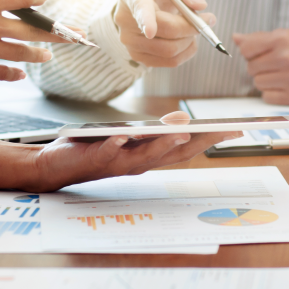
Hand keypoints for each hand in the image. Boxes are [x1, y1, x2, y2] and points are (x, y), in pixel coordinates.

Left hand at [0, 111, 242, 191]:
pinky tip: (124, 135)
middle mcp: (139, 163)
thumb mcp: (127, 138)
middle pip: (175, 153)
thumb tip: (182, 120)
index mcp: (149, 156)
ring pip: (146, 157)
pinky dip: (115, 145)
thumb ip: (154, 133)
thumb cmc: (91, 151)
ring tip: (182, 132)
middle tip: (223, 130)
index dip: (212, 139)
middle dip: (200, 142)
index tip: (237, 128)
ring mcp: (117, 164)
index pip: (187, 147)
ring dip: (164, 146)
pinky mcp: (93, 160)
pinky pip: (106, 154)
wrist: (51, 168)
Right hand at [115, 0, 215, 66]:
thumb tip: (199, 5)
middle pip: (164, 31)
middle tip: (207, 20)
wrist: (145, 4)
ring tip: (193, 28)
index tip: (150, 31)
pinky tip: (186, 40)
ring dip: (190, 40)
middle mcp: (125, 19)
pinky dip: (186, 52)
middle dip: (191, 27)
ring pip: (170, 50)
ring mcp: (130, 41)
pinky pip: (170, 62)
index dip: (145, 20)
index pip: (139, 8)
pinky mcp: (138, 57)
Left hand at [233, 29, 288, 104]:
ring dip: (265, 81)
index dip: (250, 52)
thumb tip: (236, 38)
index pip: (246, 49)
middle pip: (251, 68)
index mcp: (282, 39)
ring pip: (258, 83)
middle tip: (275, 65)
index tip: (260, 53)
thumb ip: (260, 38)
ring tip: (281, 75)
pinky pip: (267, 97)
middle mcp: (285, 58)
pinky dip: (272, 93)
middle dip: (259, 67)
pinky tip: (284, 86)